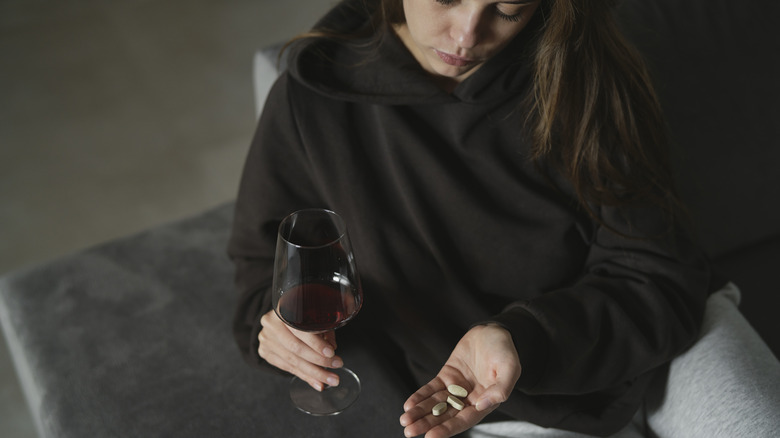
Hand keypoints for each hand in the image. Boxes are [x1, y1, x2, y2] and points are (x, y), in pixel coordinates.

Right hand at [257, 310, 343, 390]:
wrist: (278, 319)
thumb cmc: (300, 316)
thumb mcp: (313, 316)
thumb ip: (323, 329)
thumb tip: (332, 348)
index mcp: (283, 309)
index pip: (300, 329)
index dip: (316, 343)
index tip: (331, 353)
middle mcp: (271, 324)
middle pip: (296, 348)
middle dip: (318, 361)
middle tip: (335, 366)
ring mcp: (266, 339)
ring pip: (292, 361)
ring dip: (314, 373)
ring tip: (329, 379)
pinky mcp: (265, 352)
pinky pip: (287, 368)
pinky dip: (304, 376)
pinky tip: (317, 382)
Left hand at [399, 324, 521, 437]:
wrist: (494, 331)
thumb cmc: (505, 351)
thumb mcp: (510, 368)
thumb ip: (501, 388)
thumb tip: (482, 405)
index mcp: (486, 402)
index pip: (464, 420)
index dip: (448, 428)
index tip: (431, 436)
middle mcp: (469, 399)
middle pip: (446, 415)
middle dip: (428, 424)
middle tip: (409, 431)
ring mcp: (456, 387)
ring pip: (436, 404)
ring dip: (420, 412)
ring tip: (405, 421)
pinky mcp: (447, 376)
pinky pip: (432, 388)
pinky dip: (420, 396)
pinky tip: (409, 404)